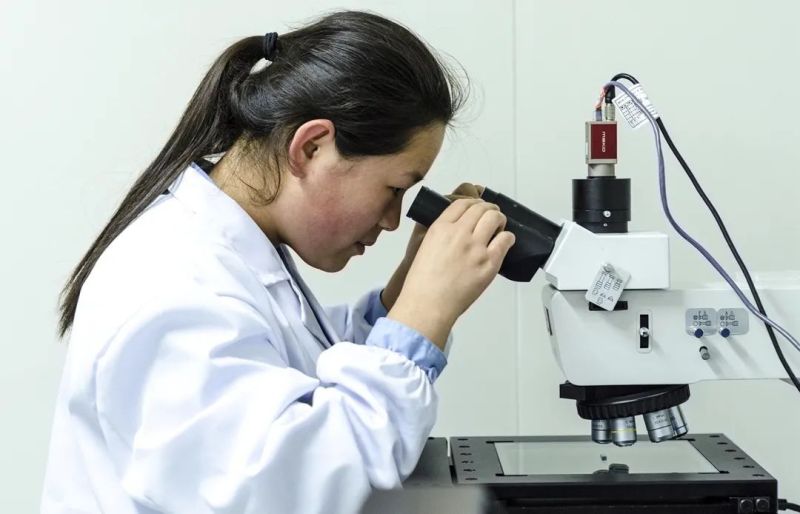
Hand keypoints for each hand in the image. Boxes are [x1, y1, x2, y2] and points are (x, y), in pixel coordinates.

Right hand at [387, 198, 514, 349]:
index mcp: (440, 228)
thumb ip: (441, 234)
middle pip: (480, 207)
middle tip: (491, 215)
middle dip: (488, 209)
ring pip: (495, 218)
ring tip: (498, 226)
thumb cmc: (422, 283)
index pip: (461, 203)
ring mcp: (476, 247)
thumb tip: (457, 228)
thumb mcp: (424, 247)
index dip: (472, 203)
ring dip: (499, 219)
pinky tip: (505, 241)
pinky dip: (507, 237)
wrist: (428, 305)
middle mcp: (459, 233)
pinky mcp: (489, 263)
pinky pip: (505, 240)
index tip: (476, 208)